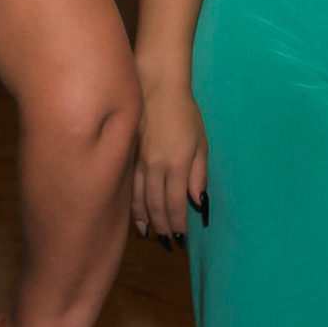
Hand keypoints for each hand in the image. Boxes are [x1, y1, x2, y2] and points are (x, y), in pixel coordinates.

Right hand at [131, 79, 206, 244]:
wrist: (155, 85)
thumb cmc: (184, 112)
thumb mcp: (201, 142)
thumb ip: (199, 174)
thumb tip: (198, 202)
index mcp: (177, 164)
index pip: (175, 203)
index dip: (177, 223)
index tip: (181, 238)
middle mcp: (155, 166)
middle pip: (156, 205)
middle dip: (161, 226)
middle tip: (166, 242)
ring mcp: (137, 160)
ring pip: (138, 198)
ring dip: (143, 218)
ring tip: (147, 233)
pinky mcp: (126, 153)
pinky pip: (128, 185)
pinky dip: (130, 202)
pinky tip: (131, 211)